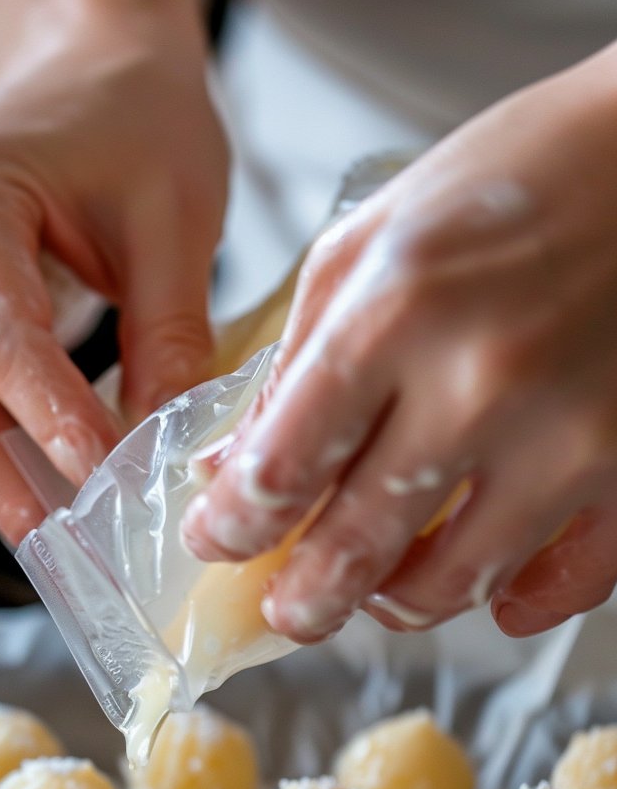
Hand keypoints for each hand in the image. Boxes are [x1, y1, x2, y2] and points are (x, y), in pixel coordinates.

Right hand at [0, 25, 226, 545]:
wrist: (85, 70)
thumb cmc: (132, 122)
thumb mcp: (175, 222)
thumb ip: (168, 343)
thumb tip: (164, 459)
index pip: (3, 341)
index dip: (56, 427)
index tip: (110, 493)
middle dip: (5, 486)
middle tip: (70, 558)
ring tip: (62, 536)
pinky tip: (37, 482)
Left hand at [182, 46, 616, 639]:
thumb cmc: (516, 178)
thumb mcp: (369, 242)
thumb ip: (295, 359)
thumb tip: (235, 463)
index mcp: (394, 313)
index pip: (282, 468)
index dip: (233, 525)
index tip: (218, 539)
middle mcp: (480, 384)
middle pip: (358, 547)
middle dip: (304, 600)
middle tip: (288, 611)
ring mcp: (567, 435)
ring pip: (457, 584)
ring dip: (400, 602)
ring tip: (379, 590)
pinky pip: (570, 582)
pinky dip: (520, 601)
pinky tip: (495, 594)